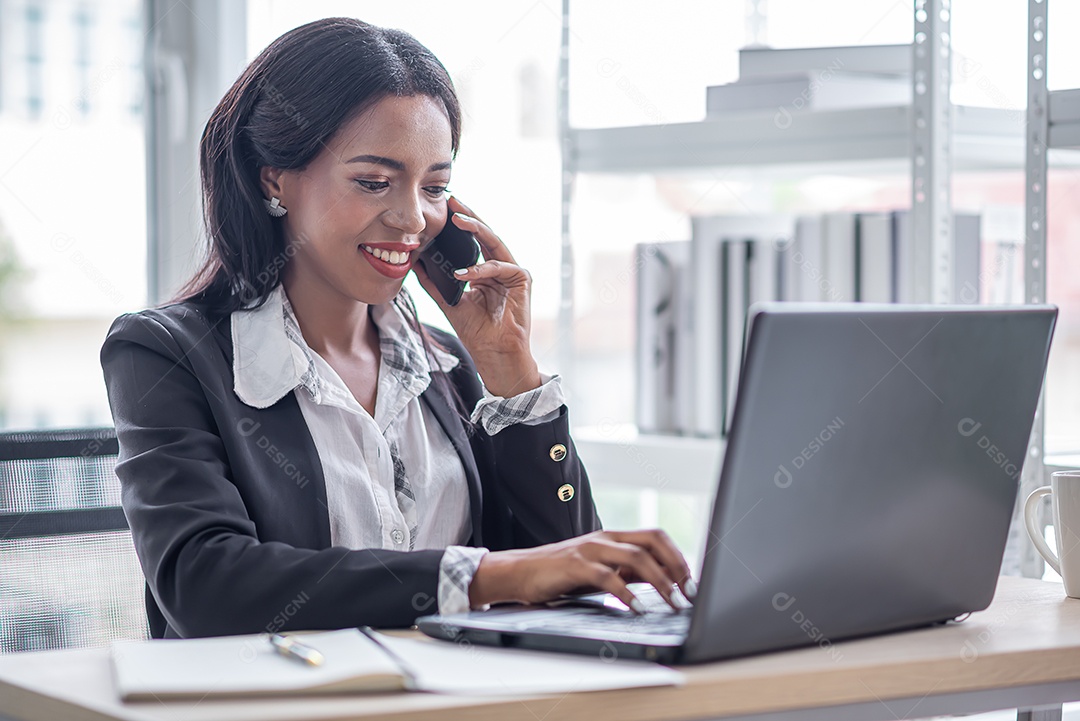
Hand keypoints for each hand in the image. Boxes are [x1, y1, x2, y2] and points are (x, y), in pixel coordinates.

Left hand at [413, 196, 540, 397]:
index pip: (473, 242)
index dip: (459, 226)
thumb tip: (415, 263)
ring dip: (476, 230)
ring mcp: (513, 273)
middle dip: (468, 216)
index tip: (443, 210)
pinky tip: (464, 273)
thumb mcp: (449, 302)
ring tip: (457, 221)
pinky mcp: (523, 280)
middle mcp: (501, 268)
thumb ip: (435, 282)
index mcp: (486, 271)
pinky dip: (482, 268)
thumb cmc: (477, 332)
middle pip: (485, 235)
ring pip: (495, 243)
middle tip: (453, 201)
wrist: (495, 355)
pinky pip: (501, 267)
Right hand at [467, 530, 696, 612]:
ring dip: (660, 580)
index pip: (656, 537)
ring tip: (672, 602)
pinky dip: (627, 593)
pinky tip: (637, 608)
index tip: (691, 583)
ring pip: (636, 556)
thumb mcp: (601, 570)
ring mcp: (590, 549)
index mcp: (614, 537)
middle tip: (688, 593)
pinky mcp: (575, 564)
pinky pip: (608, 576)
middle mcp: (605, 538)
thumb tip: (663, 581)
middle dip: (676, 565)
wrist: (520, 572)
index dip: (678, 557)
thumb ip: (629, 572)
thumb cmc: (562, 574)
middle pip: (652, 540)